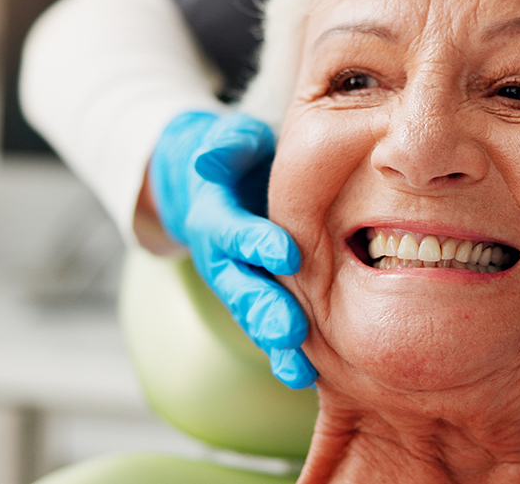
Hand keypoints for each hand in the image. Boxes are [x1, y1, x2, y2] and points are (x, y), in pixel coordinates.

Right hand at [150, 111, 316, 388]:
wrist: (217, 188)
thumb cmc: (236, 157)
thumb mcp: (230, 141)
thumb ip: (225, 146)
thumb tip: (208, 157)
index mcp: (215, 218)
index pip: (234, 231)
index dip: (256, 242)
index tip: (286, 252)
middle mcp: (223, 259)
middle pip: (240, 289)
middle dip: (263, 311)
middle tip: (288, 332)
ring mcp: (240, 284)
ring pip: (255, 318)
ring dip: (275, 346)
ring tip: (298, 372)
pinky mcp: (260, 299)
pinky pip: (271, 329)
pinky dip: (288, 356)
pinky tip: (311, 379)